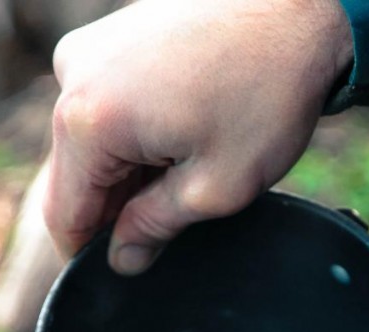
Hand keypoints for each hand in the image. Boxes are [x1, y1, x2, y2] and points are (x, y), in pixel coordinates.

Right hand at [43, 0, 352, 272]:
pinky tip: (184, 136)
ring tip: (190, 169)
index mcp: (89, 121)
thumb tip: (122, 259)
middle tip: (175, 223)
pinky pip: (108, 105)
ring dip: (130, 171)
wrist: (301, 9)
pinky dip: (137, 133)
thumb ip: (156, 228)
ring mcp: (91, 49)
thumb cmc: (266, 96)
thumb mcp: (214, 189)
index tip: (126, 269)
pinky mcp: (114, 36)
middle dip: (116, 209)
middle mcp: (73, 77)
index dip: (90, 254)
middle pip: (76, 177)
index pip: (66, 214)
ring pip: (93, 142)